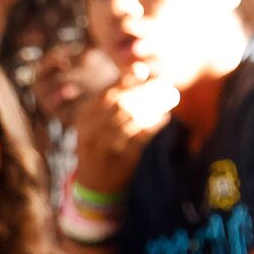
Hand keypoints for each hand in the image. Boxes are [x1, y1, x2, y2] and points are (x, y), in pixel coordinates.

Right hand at [74, 67, 181, 196]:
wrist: (94, 183)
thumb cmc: (100, 143)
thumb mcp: (97, 122)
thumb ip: (115, 98)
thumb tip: (141, 70)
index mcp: (85, 117)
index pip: (107, 93)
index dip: (125, 80)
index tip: (142, 71)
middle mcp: (91, 130)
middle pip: (121, 104)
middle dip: (145, 93)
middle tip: (165, 85)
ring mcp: (105, 146)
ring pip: (132, 120)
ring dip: (153, 108)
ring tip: (168, 100)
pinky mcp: (120, 159)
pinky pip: (141, 138)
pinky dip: (154, 126)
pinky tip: (164, 118)